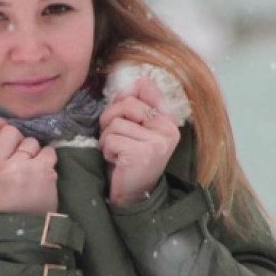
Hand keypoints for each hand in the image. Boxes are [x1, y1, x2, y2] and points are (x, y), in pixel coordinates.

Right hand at [0, 112, 58, 214]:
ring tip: (27, 171)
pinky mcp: (41, 170)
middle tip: (15, 162)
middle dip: (15, 142)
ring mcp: (19, 167)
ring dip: (32, 153)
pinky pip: (47, 151)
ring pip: (30, 140)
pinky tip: (39, 175)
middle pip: (9, 130)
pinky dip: (47, 161)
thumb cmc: (1, 194)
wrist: (23, 223)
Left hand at [99, 77, 180, 206]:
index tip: (122, 117)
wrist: (133, 195)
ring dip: (107, 139)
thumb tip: (138, 80)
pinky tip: (117, 161)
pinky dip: (107, 150)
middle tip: (113, 138)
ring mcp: (156, 142)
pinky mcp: (141, 153)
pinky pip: (111, 139)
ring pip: (115, 123)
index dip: (123, 99)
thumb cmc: (129, 159)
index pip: (144, 88)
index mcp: (169, 121)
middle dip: (110, 119)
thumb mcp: (135, 129)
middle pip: (127, 103)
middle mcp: (168, 130)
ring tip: (117, 152)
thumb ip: (135, 104)